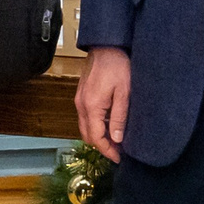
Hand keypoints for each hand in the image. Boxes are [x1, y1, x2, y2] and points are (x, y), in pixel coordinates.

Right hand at [76, 46, 129, 162]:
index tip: (119, 158)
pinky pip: (85, 117)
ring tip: (116, 140)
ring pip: (85, 127)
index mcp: (91, 106)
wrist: (106, 46)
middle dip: (102, 146)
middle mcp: (81, 105)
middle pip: (87, 135)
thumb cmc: (117, 66)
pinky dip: (95, 126)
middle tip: (119, 152)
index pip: (96, 138)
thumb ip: (119, 116)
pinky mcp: (82, 95)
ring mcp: (79, 100)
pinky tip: (109, 125)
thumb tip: (118, 138)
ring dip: (98, 137)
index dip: (108, 151)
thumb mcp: (124, 92)